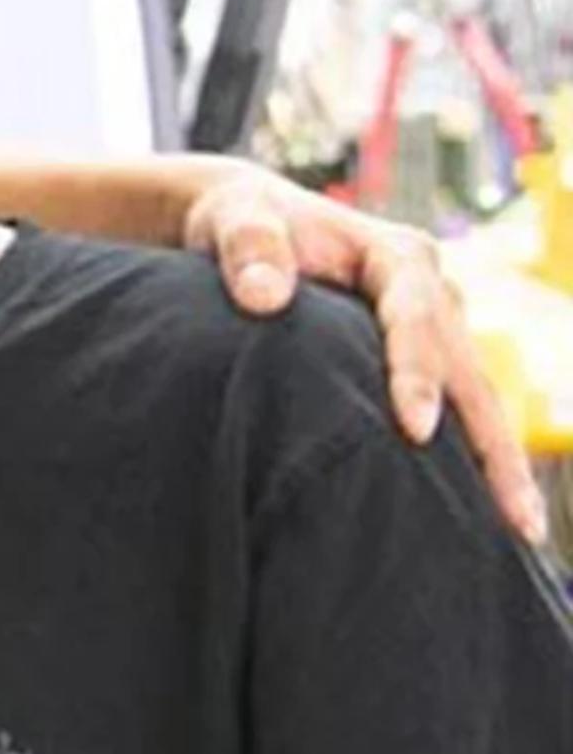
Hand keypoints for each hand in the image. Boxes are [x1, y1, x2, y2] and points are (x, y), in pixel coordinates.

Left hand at [180, 166, 545, 545]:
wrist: (250, 224)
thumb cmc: (240, 224)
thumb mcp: (234, 222)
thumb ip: (248, 251)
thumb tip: (266, 296)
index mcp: (396, 257)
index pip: (416, 317)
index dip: (417, 372)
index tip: (415, 428)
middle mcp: (431, 292)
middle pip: (469, 370)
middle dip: (492, 442)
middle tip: (511, 514)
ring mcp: (435, 327)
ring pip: (475, 398)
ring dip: (498, 462)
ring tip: (519, 531)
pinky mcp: (421, 356)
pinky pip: (454, 409)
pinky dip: (470, 457)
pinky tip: (480, 513)